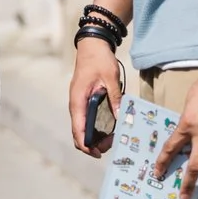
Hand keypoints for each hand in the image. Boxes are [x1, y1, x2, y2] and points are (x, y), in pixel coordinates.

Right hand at [68, 37, 124, 157]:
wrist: (92, 45)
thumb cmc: (99, 60)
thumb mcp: (111, 78)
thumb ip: (115, 98)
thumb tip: (121, 117)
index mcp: (78, 101)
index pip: (78, 130)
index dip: (86, 145)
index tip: (98, 153)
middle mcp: (75, 104)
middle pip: (78, 132)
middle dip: (92, 144)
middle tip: (110, 146)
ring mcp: (78, 102)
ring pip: (82, 127)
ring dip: (94, 136)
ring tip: (112, 139)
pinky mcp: (83, 100)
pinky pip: (86, 119)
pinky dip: (95, 128)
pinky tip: (109, 128)